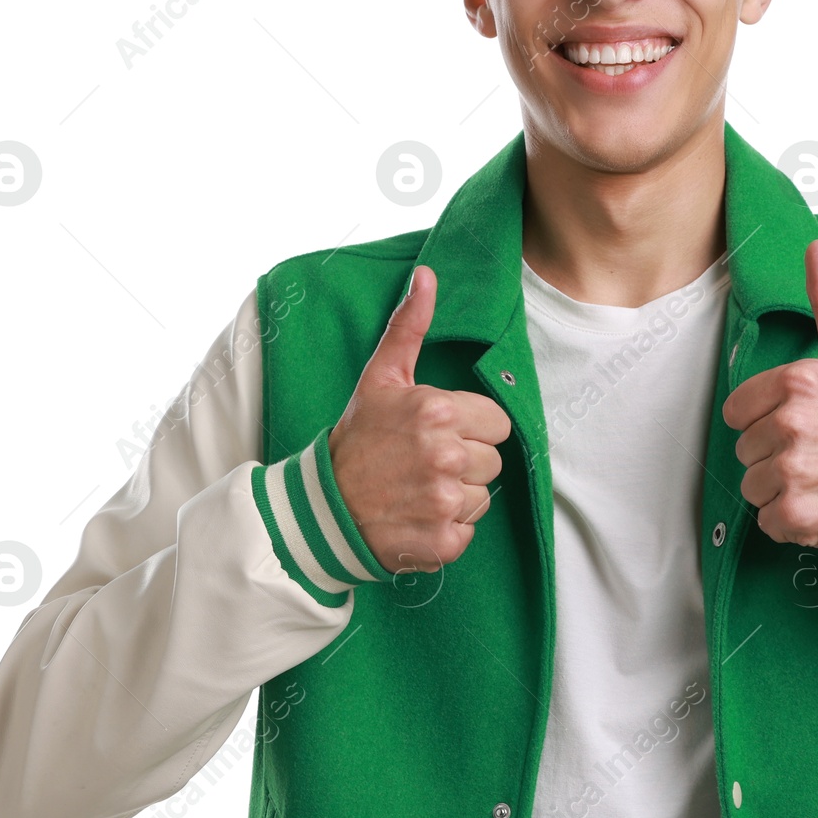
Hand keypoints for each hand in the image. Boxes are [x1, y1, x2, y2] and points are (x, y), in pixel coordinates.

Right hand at [328, 265, 511, 574]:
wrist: (321, 507)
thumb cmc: (357, 439)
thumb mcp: (380, 378)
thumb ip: (410, 327)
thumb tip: (427, 275)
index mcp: (436, 412)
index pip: (497, 423)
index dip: (471, 429)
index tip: (438, 434)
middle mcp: (444, 457)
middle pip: (493, 462)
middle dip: (465, 463)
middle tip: (423, 464)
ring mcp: (443, 502)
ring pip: (483, 498)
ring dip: (457, 498)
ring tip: (418, 490)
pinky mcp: (442, 541)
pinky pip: (469, 533)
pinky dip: (447, 531)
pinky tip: (416, 517)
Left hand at [721, 239, 817, 548]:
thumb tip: (815, 248)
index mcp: (798, 382)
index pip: (737, 410)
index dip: (763, 419)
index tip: (799, 423)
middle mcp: (791, 424)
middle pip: (743, 448)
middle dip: (772, 454)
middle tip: (814, 452)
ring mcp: (793, 470)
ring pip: (750, 484)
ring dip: (777, 488)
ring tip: (816, 478)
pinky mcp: (794, 512)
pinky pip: (764, 518)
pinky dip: (786, 520)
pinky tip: (817, 504)